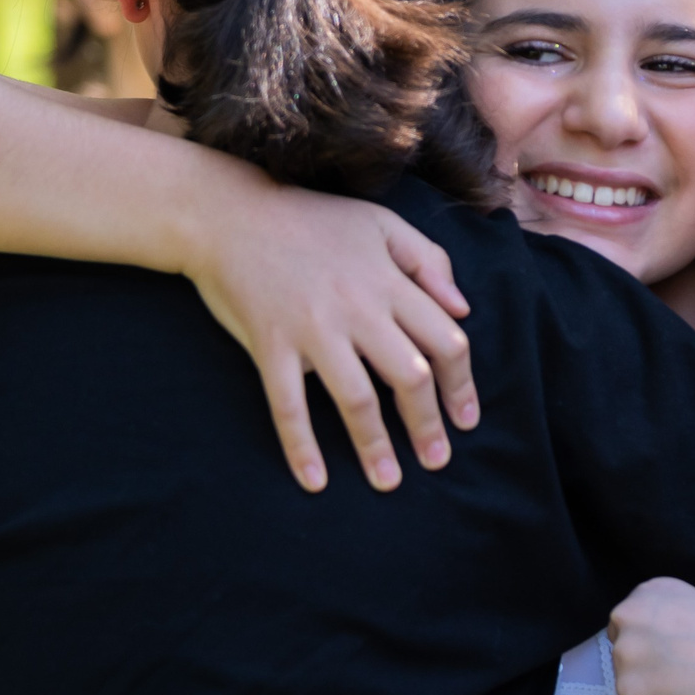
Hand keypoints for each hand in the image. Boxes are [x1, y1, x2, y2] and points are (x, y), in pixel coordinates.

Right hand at [185, 185, 478, 492]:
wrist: (228, 212)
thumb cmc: (310, 219)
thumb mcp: (380, 223)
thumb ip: (428, 260)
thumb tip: (463, 309)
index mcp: (388, 280)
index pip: (444, 340)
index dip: (461, 385)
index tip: (466, 421)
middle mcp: (357, 307)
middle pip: (409, 377)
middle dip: (427, 426)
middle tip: (436, 461)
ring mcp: (311, 328)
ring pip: (356, 398)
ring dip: (375, 446)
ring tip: (387, 482)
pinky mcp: (269, 343)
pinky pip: (287, 404)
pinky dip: (301, 446)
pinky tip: (314, 480)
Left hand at [609, 579, 694, 694]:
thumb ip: (672, 623)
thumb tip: (665, 649)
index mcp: (648, 593)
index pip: (629, 622)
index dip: (653, 642)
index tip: (674, 653)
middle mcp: (626, 619)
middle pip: (625, 650)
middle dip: (647, 666)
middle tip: (683, 678)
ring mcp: (624, 658)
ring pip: (632, 683)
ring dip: (655, 693)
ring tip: (693, 693)